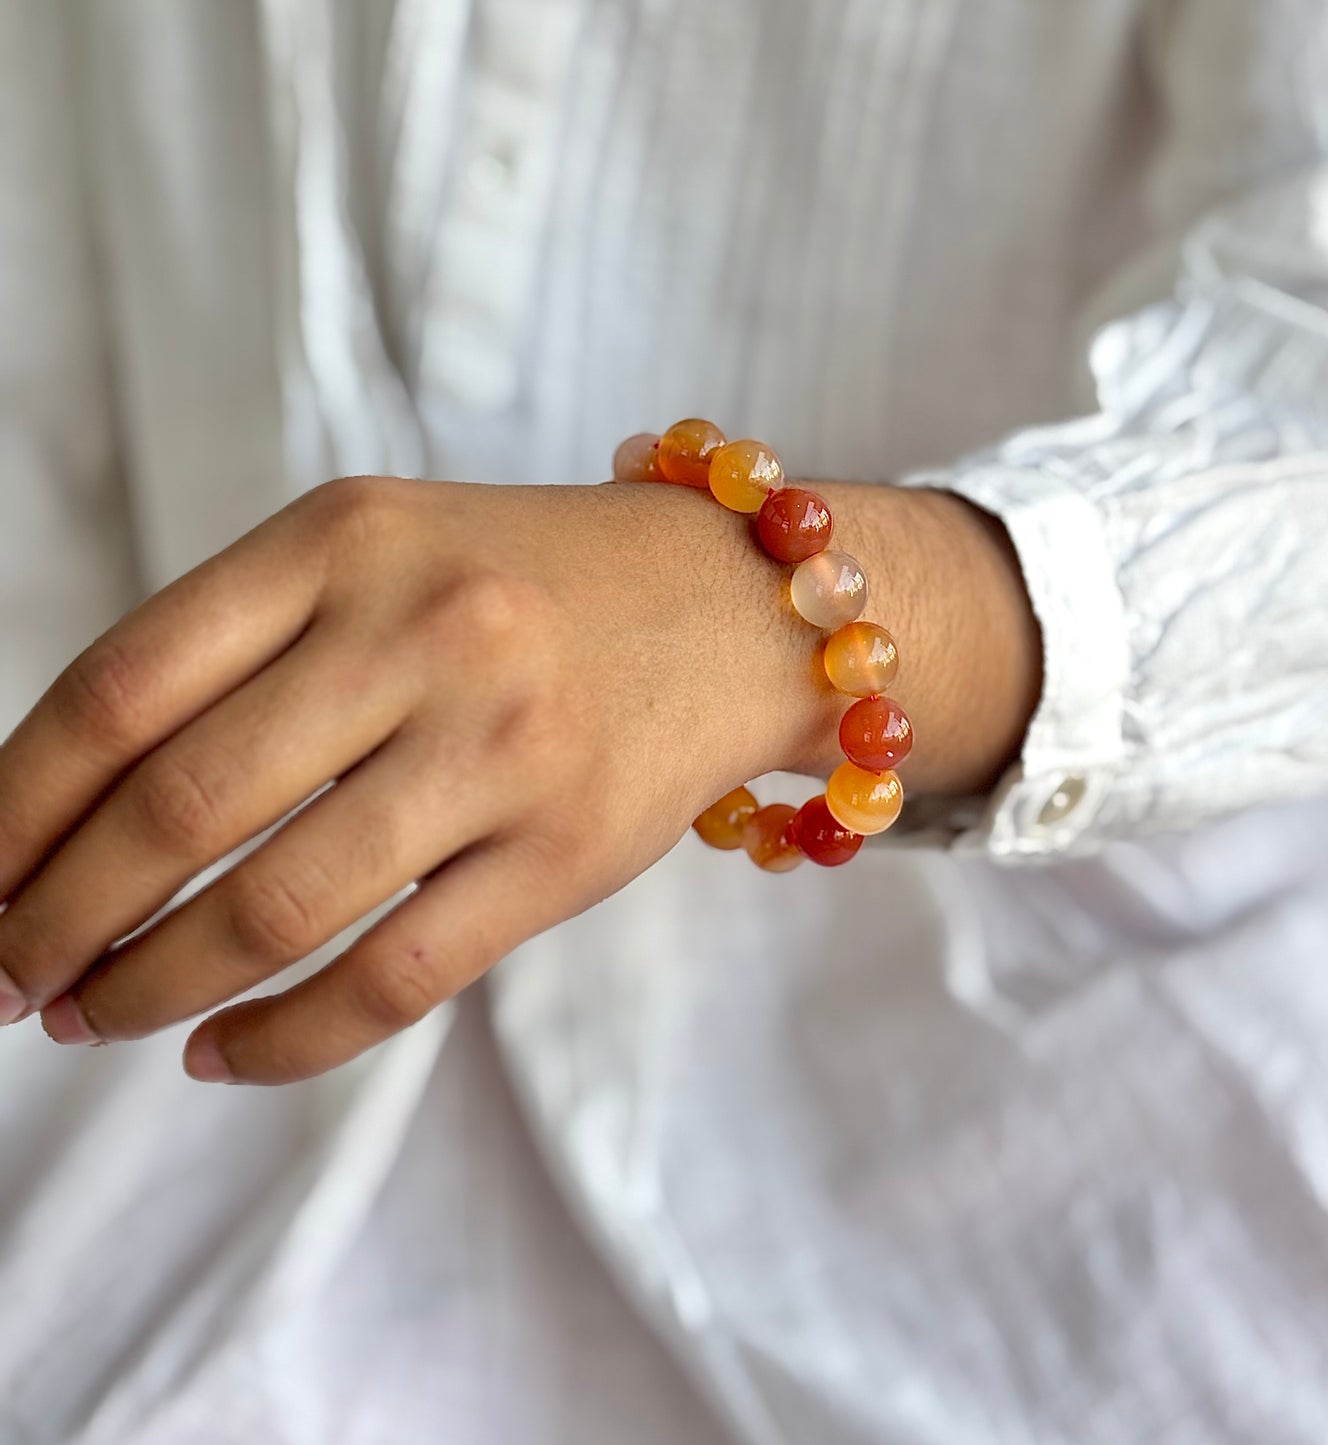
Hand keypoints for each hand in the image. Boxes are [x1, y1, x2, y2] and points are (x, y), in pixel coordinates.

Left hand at [0, 475, 1038, 1083]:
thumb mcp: (375, 554)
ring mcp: (502, 748)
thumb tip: (66, 815)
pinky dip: (284, 1040)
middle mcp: (423, 635)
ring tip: (96, 1018)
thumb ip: (240, 648)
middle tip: (9, 975)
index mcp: (344, 541)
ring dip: (154, 988)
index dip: (13, 806)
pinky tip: (222, 1056)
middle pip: (183, 809)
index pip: (123, 685)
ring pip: (279, 908)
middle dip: (59, 916)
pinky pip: (396, 979)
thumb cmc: (521, 584)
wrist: (726, 606)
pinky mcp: (565, 853)